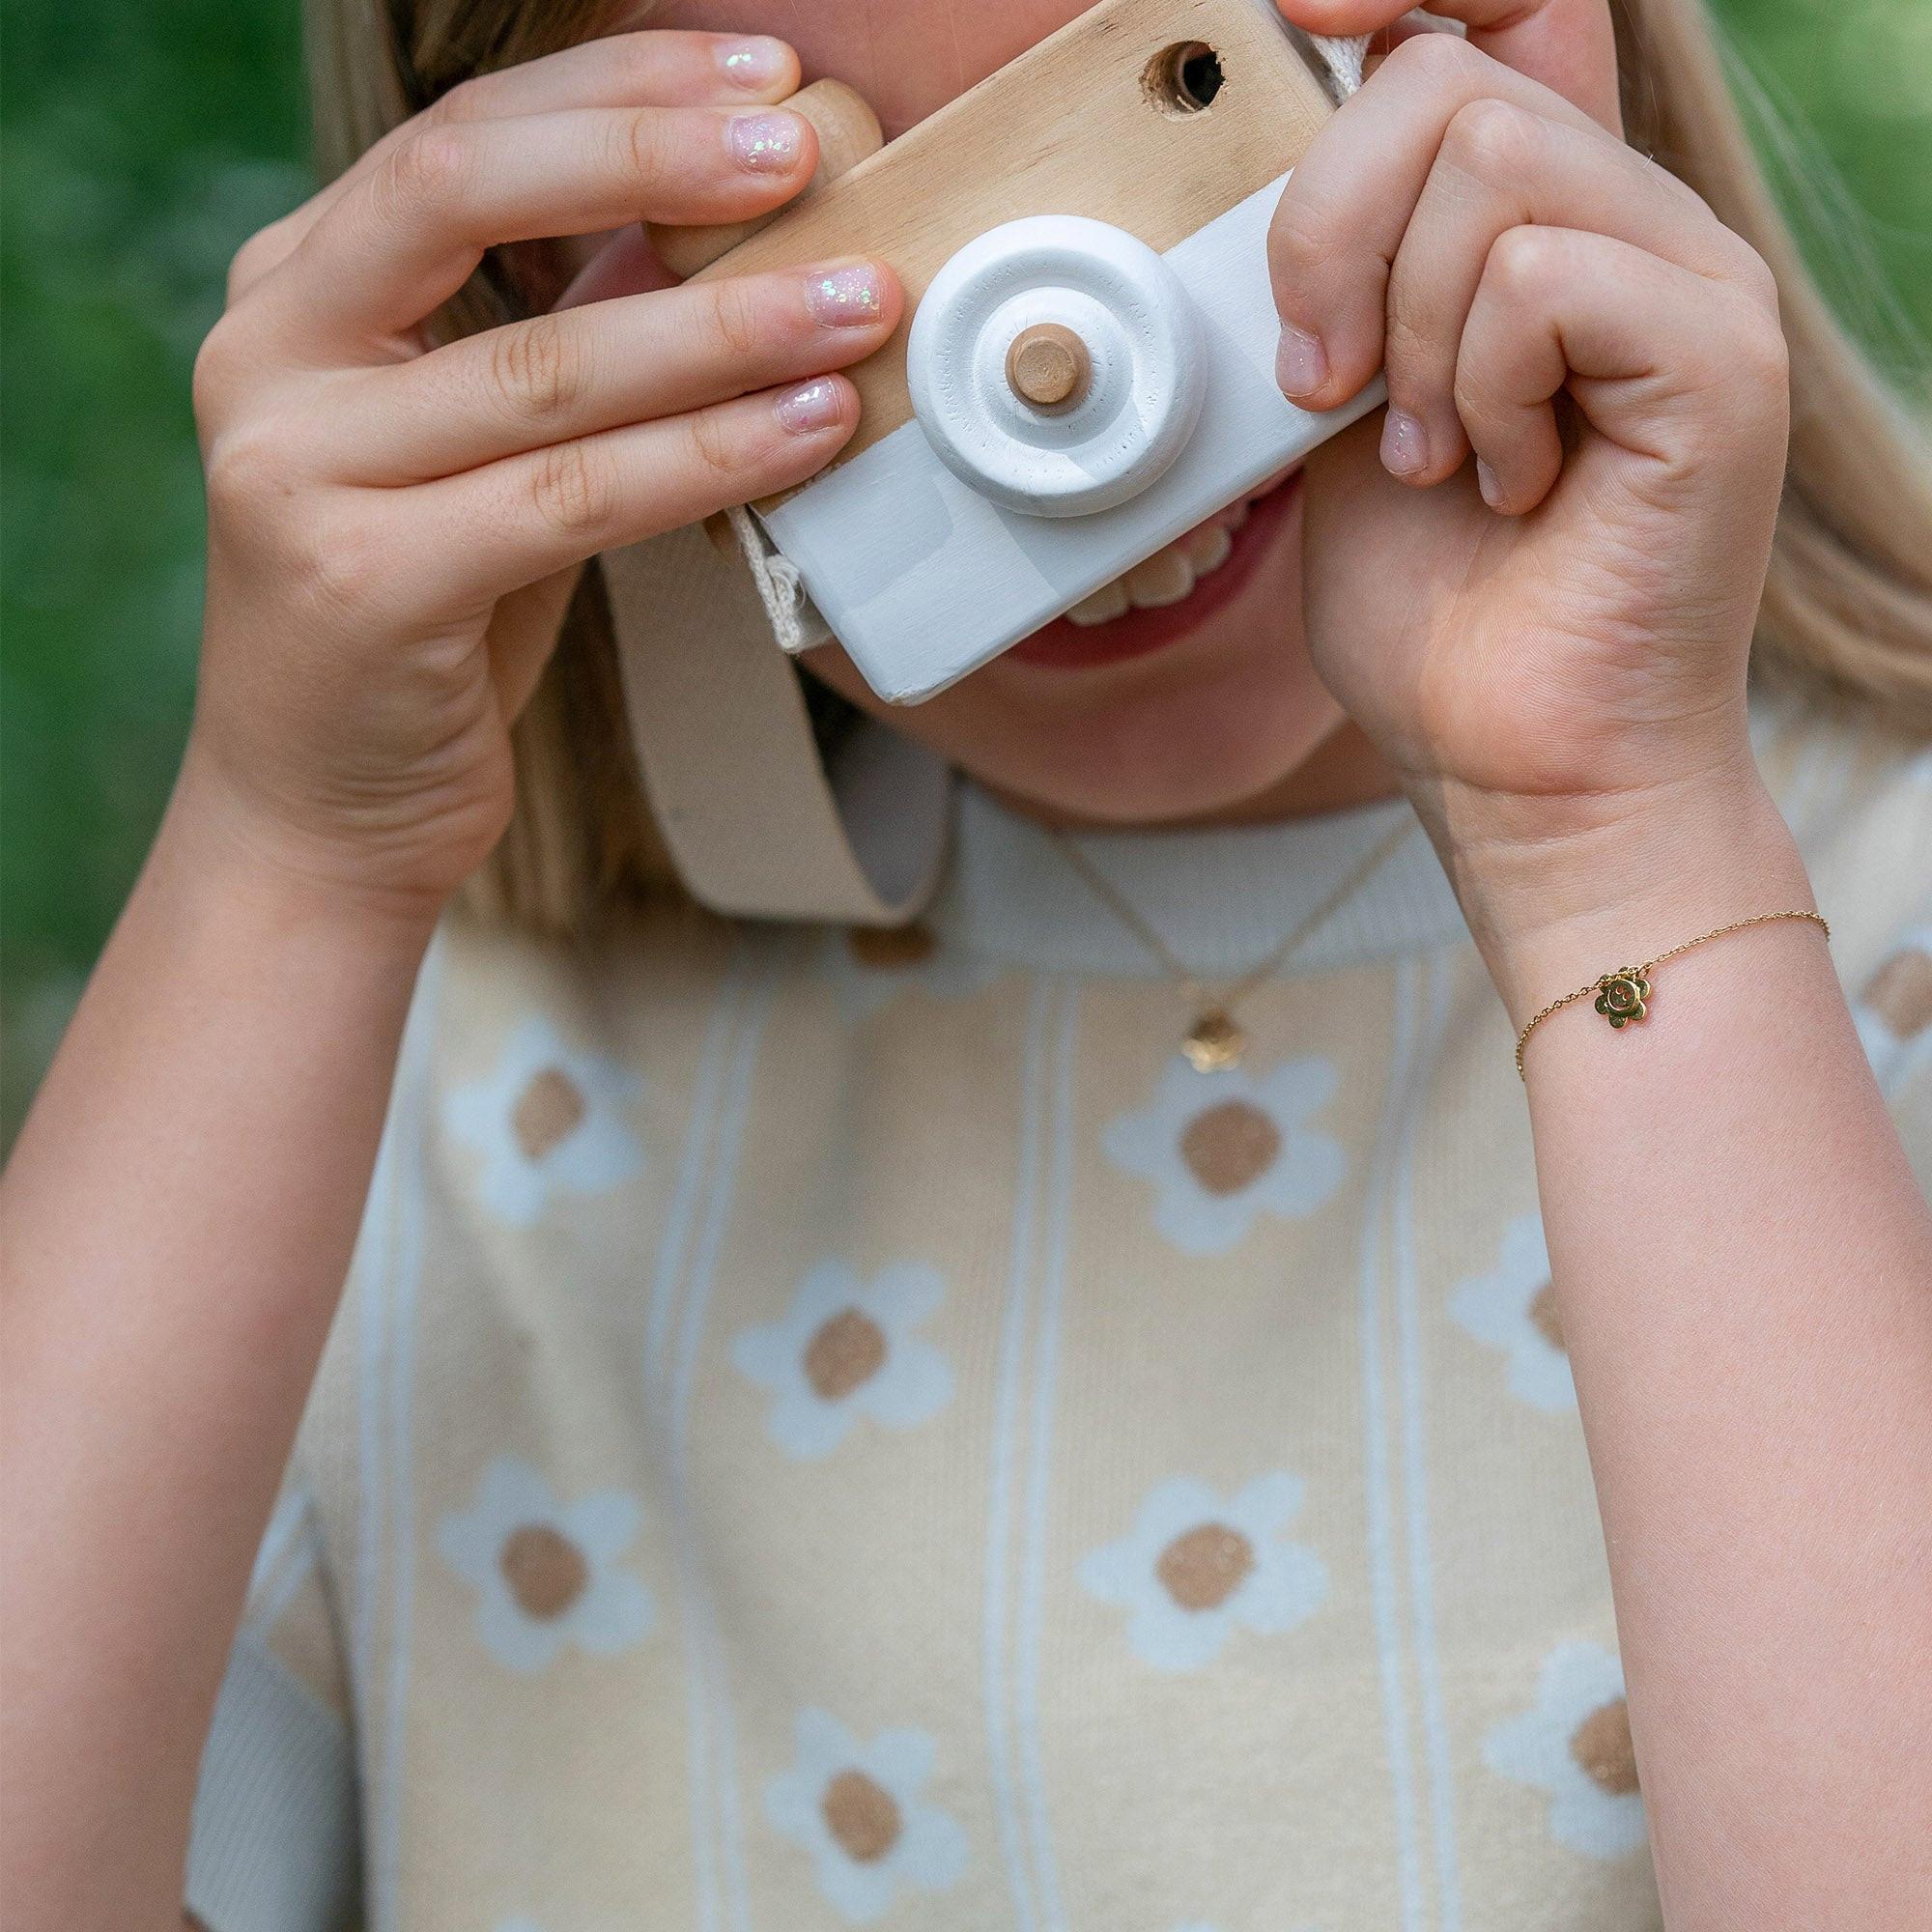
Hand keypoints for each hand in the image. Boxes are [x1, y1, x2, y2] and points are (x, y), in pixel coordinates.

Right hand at [185, 30, 902, 920]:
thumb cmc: (423, 628)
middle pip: (465, 192)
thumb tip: (701, 235)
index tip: (757, 78)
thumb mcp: (481, 456)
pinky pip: (574, 498)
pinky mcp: (362, 582)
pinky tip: (808, 427)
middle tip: (805, 152)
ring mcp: (298, 468)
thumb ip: (558, 340)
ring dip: (727, 329)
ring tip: (858, 304)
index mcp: (291, 294)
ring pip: (547, 366)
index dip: (615, 92)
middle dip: (653, 156)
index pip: (457, 138)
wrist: (323, 808)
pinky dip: (708, 458)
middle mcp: (267, 356)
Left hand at [1269, 3, 1795, 973]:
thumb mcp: (1338, 413)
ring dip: (1409, 338)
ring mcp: (1689, 284)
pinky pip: (1542, 277)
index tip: (1297, 20)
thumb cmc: (1435, 608)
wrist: (1513, 758)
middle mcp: (1630, 229)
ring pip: (1491, 165)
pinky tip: (1505, 481)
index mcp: (1541, 227)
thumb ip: (1338, 278)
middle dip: (1332, 237)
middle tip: (1333, 388)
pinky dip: (1480, 391)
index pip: (1496, 11)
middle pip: (1448, 78)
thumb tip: (1288, 160)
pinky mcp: (1720, 358)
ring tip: (1432, 457)